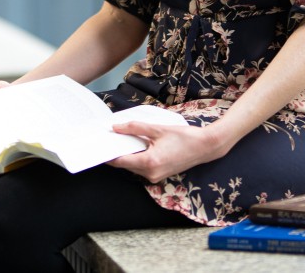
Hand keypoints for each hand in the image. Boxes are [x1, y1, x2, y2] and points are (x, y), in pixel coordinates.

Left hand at [106, 121, 227, 182]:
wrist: (205, 147)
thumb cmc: (183, 137)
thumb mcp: (157, 129)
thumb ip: (135, 128)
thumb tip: (116, 128)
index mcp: (149, 163)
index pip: (120, 161)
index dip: (108, 154)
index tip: (99, 146)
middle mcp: (151, 174)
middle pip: (126, 164)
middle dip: (117, 152)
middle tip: (107, 139)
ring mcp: (156, 177)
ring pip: (134, 166)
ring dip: (127, 155)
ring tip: (119, 140)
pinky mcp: (160, 175)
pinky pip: (143, 168)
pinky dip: (137, 158)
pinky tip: (135, 145)